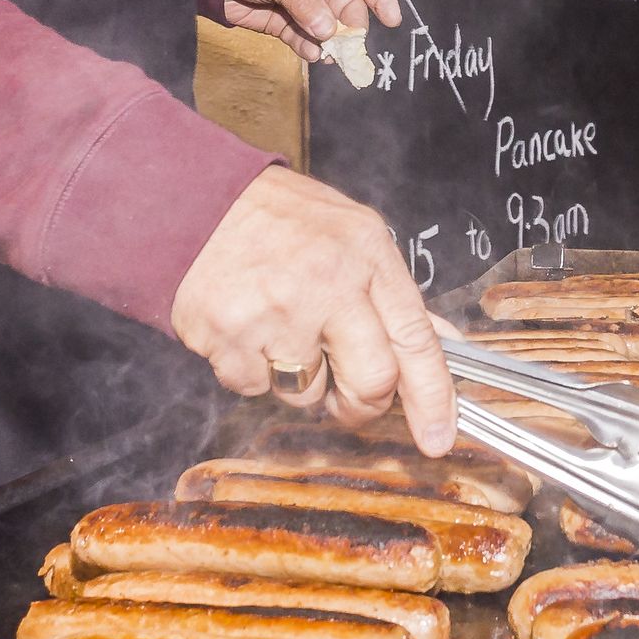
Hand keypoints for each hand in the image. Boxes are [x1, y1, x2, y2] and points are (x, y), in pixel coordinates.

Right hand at [169, 166, 453, 452]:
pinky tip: (245, 327)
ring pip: (308, 394)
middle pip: (373, 381)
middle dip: (363, 404)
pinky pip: (254, 388)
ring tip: (279, 329)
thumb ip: (395, 296)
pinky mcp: (229, 336)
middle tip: (345, 395)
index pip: (416, 338)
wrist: (194, 203)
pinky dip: (250, 370)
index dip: (433, 396)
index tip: (439, 436)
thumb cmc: (278, 221)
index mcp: (367, 254)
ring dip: (298, 379)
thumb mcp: (352, 237)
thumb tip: (443, 342)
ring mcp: (276, 311)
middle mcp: (327, 282)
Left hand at [222, 0, 403, 61]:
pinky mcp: (282, 23)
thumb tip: (329, 32)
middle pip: (348, 8)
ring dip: (332, 43)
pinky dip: (310, 48)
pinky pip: (304, 38)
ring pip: (327, 28)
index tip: (391, 19)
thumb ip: (306, 2)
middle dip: (351, 28)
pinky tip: (312, 54)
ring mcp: (301, 4)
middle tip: (350, 47)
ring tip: (331, 56)